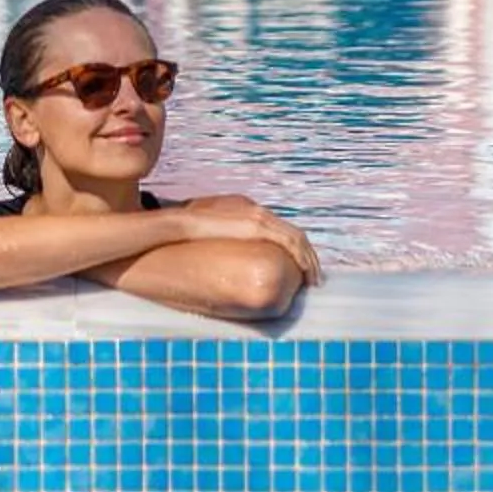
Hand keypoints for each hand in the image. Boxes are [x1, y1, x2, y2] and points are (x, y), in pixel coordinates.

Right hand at [177, 195, 322, 282]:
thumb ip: (231, 242)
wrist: (177, 227)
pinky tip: (304, 270)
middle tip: (315, 278)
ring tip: (312, 279)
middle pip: (295, 235)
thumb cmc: (190, 236)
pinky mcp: (255, 226)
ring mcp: (257, 218)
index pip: (284, 231)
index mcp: (249, 213)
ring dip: (308, 259)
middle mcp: (258, 212)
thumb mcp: (214, 236)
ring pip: (296, 238)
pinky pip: (287, 241)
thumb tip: (238, 262)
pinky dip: (300, 256)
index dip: (298, 251)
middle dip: (309, 257)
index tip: (304, 268)